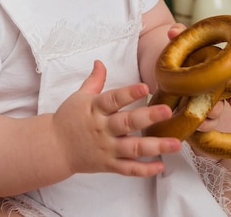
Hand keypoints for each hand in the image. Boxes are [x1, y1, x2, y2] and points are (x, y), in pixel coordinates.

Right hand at [52, 60, 180, 178]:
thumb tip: (100, 62)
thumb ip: (94, 80)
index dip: (129, 93)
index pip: (113, 99)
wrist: (54, 147)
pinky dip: (144, 169)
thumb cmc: (68, 119)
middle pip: (127, 123)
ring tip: (175, 143)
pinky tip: (161, 165)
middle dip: (148, 117)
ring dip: (155, 146)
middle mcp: (102, 128)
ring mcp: (106, 148)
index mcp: (95, 108)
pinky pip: (128, 169)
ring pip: (132, 148)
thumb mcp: (79, 96)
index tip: (145, 88)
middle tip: (167, 112)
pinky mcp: (108, 165)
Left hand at [166, 22, 230, 130]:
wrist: (158, 59)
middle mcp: (209, 90)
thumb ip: (179, 34)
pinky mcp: (183, 110)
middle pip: (220, 105)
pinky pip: (195, 124)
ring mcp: (197, 102)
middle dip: (217, 109)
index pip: (230, 88)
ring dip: (207, 120)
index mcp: (212, 74)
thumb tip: (173, 31)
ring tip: (199, 119)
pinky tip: (189, 126)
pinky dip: (195, 127)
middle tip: (212, 108)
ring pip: (210, 117)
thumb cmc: (176, 49)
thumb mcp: (179, 41)